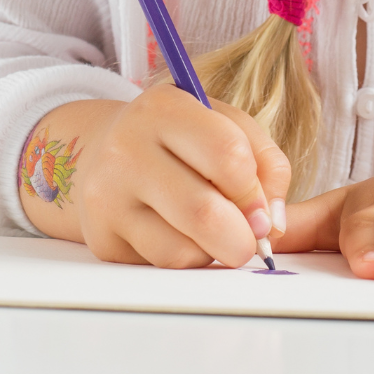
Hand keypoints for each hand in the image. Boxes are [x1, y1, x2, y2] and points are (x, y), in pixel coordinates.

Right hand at [17, 86, 289, 269]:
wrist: (103, 154)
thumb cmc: (178, 140)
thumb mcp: (225, 125)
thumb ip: (265, 164)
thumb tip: (271, 226)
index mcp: (163, 108)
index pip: (227, 155)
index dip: (256, 192)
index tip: (262, 209)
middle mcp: (125, 149)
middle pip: (203, 212)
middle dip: (242, 239)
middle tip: (250, 239)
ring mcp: (107, 197)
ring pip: (182, 250)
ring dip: (212, 251)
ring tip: (208, 229)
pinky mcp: (102, 239)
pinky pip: (163, 265)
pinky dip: (186, 259)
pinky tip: (179, 235)